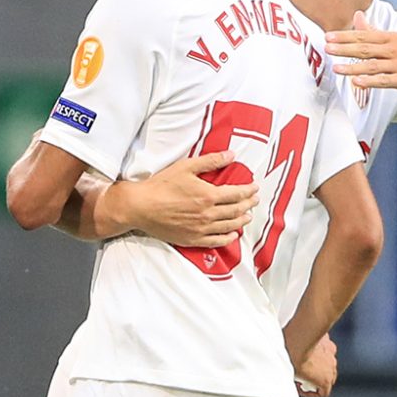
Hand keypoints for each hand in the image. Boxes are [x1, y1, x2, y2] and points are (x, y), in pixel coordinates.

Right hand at [104, 150, 257, 246]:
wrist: (141, 207)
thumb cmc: (162, 185)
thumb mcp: (186, 167)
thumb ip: (211, 161)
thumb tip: (231, 155)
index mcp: (209, 195)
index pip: (237, 194)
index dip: (249, 190)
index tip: (255, 187)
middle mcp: (208, 214)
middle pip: (236, 210)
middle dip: (249, 204)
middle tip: (255, 200)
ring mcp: (201, 229)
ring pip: (229, 226)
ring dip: (241, 220)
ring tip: (247, 216)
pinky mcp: (192, 239)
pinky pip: (216, 241)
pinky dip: (228, 238)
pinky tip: (232, 235)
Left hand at [293, 333, 337, 396]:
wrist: (299, 335)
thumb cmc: (295, 356)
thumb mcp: (291, 375)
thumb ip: (295, 380)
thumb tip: (288, 381)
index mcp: (325, 380)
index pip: (323, 393)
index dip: (310, 392)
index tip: (301, 387)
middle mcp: (332, 367)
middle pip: (327, 378)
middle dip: (316, 378)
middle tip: (302, 375)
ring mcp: (331, 353)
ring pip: (327, 362)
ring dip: (318, 363)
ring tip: (303, 359)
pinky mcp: (328, 340)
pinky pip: (324, 348)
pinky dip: (318, 349)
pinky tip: (305, 346)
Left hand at [325, 11, 396, 93]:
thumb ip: (374, 29)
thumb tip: (356, 15)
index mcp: (391, 37)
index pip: (364, 35)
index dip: (345, 36)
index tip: (328, 36)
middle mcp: (394, 49)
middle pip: (366, 48)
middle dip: (345, 48)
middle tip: (326, 48)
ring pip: (372, 66)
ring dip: (353, 67)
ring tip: (336, 68)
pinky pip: (385, 81)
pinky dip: (370, 82)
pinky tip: (357, 82)